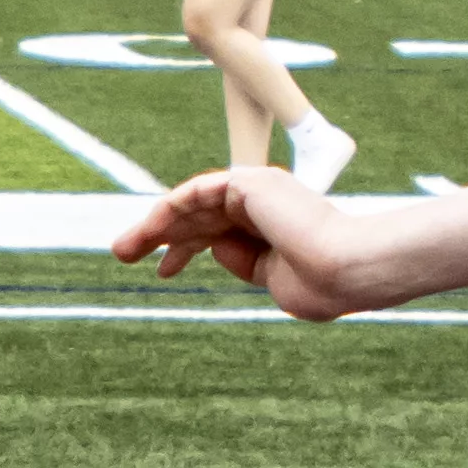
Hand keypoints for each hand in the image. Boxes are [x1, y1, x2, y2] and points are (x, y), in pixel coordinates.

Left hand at [112, 166, 372, 319]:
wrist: (344, 269)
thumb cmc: (321, 285)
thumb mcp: (277, 283)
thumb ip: (248, 265)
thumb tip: (214, 249)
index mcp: (271, 230)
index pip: (218, 234)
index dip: (186, 251)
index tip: (162, 272)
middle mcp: (263, 206)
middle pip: (197, 218)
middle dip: (159, 236)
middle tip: (122, 253)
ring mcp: (256, 191)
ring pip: (191, 205)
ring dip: (153, 225)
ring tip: (122, 249)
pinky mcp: (248, 182)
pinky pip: (196, 192)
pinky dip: (170, 210)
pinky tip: (150, 229)